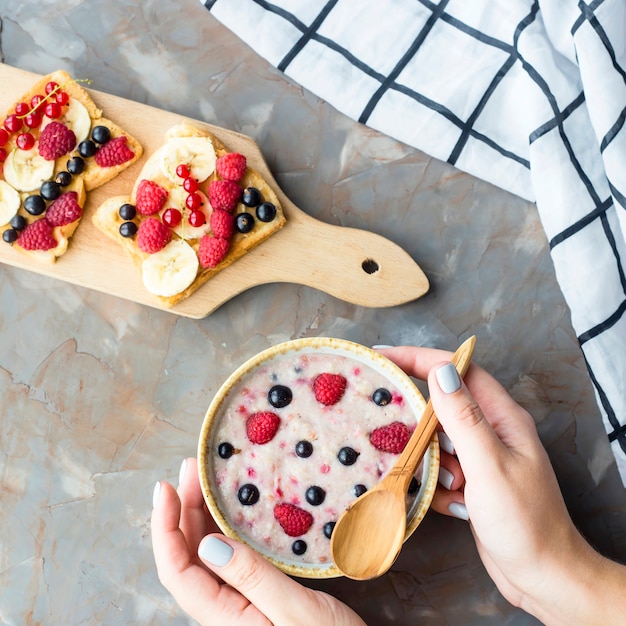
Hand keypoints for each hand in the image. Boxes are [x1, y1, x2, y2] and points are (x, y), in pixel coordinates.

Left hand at [151, 457, 366, 625]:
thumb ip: (252, 579)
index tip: (166, 488)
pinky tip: (231, 505)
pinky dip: (224, 524)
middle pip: (187, 555)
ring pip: (205, 552)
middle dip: (183, 508)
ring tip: (205, 476)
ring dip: (200, 513)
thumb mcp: (294, 612)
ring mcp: (239, 599)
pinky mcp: (256, 591)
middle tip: (193, 467)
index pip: (176, 570)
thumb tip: (208, 545)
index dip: (164, 528)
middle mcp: (223, 608)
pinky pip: (230, 554)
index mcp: (223, 618)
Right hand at [380, 345, 625, 624]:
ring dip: (430, 459)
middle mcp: (492, 430)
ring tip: (446, 482)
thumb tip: (440, 370)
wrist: (543, 577)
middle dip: (417, 416)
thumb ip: (463, 417)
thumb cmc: (526, 522)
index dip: (419, 358)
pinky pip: (439, 467)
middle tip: (386, 419)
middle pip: (442, 403)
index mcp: (502, 417)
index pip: (457, 371)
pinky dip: (435, 482)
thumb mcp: (489, 466)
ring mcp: (481, 456)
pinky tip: (450, 502)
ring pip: (437, 439)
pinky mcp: (471, 480)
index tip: (382, 357)